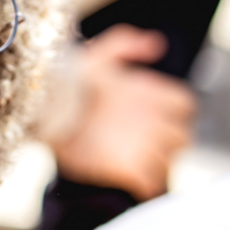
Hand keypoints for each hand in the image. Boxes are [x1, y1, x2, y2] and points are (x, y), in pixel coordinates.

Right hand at [52, 24, 195, 200]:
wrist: (43, 117)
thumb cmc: (67, 85)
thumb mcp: (97, 56)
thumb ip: (127, 44)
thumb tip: (157, 43)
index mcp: (151, 92)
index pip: (185, 107)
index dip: (173, 116)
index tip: (155, 121)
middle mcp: (154, 119)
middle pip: (181, 138)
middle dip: (167, 144)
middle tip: (143, 146)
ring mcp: (144, 146)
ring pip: (167, 164)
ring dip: (154, 167)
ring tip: (130, 164)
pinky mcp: (131, 171)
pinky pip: (150, 184)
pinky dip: (142, 187)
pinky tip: (126, 181)